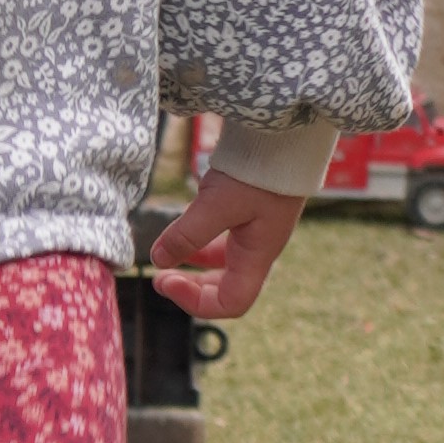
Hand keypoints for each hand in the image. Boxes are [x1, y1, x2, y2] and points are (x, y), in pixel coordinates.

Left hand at [146, 171, 305, 322]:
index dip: (196, 302)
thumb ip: (188, 233)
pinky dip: (198, 243)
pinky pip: (221, 241)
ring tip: (165, 258)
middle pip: (226, 289)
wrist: (285, 139)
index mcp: (257, 255)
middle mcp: (257, 250)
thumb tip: (158, 260)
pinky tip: (180, 230)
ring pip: (222, 266)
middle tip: (159, 278)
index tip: (165, 280)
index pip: (232, 303)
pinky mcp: (246, 214)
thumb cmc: (259, 171)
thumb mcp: (219, 202)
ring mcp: (253, 232)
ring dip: (193, 268)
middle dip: (191, 289)